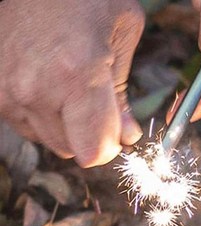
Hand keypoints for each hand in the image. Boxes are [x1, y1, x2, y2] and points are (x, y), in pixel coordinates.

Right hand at [0, 0, 144, 166]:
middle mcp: (37, 90)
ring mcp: (10, 91)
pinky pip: (28, 126)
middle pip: (72, 151)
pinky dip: (45, 117)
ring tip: (72, 92)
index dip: (108, 149)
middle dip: (90, 137)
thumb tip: (127, 136)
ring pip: (49, 140)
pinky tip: (52, 90)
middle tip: (97, 110)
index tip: (116, 137)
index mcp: (77, 75)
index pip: (93, 151)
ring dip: (68, 128)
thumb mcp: (122, 36)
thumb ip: (123, 96)